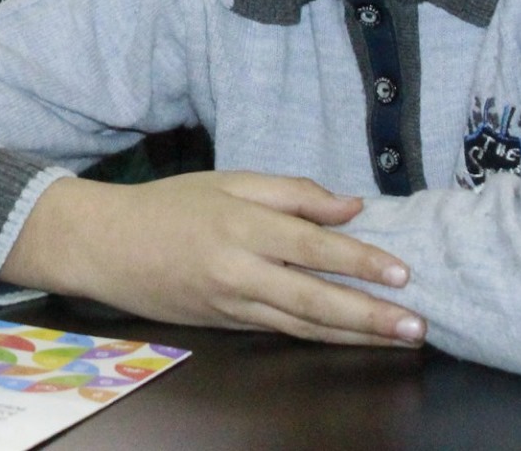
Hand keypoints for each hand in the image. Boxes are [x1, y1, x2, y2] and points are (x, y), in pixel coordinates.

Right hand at [4, 171, 425, 346]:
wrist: (105, 245)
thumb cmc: (167, 205)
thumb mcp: (225, 180)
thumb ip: (290, 191)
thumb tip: (349, 206)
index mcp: (239, 224)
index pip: (310, 246)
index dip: (358, 260)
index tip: (401, 271)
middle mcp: (237, 269)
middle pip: (314, 297)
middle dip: (369, 314)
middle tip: (416, 324)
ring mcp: (231, 303)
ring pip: (303, 325)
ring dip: (356, 335)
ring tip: (399, 338)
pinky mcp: (225, 325)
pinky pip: (283, 332)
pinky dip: (322, 338)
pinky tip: (353, 340)